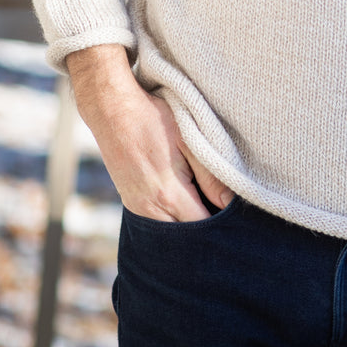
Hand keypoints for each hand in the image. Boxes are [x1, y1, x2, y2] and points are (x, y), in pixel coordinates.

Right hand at [66, 45, 233, 220]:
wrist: (111, 110)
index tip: (235, 218)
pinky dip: (172, 220)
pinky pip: (156, 223)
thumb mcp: (189, 141)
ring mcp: (137, 208)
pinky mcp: (130, 203)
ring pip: (169, 232)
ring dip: (187, 226)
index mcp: (169, 194)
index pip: (201, 227)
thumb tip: (229, 204)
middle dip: (204, 231)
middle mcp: (150, 208)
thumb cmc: (153, 119)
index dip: (220, 226)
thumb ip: (210, 177)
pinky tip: (185, 204)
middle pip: (184, 237)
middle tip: (224, 217)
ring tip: (205, 207)